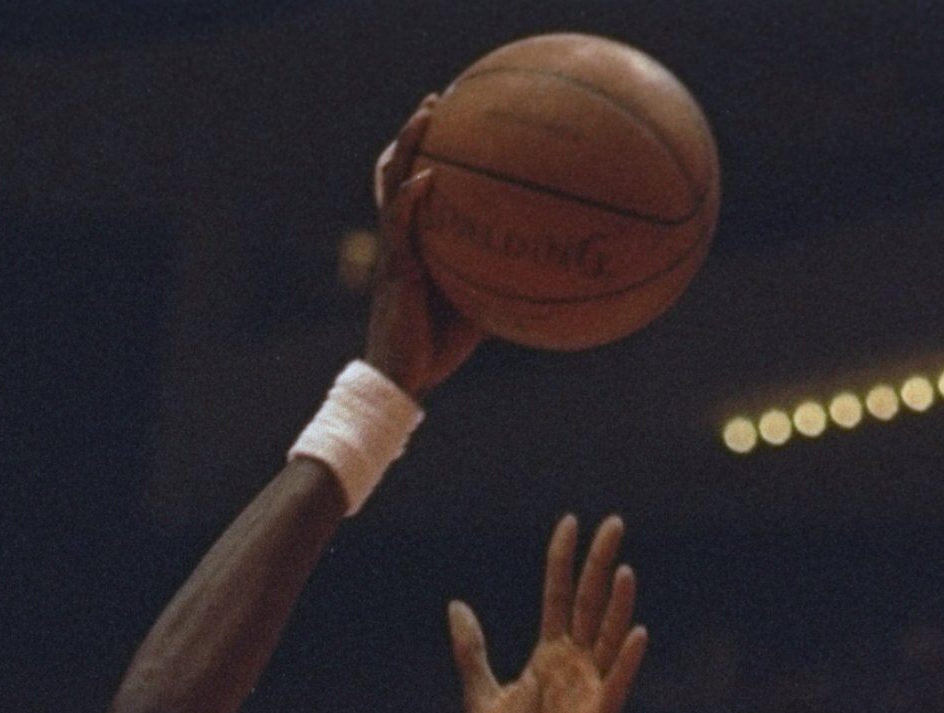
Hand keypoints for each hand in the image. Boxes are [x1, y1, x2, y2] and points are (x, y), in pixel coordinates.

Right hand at [363, 101, 480, 401]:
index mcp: (416, 244)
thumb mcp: (479, 308)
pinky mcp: (394, 269)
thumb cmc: (438, 348)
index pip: (413, 189)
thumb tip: (549, 273)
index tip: (448, 123)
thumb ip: (502, 282)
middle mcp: (401, 240)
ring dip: (407, 147)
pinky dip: (412, 198)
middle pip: (399, 174)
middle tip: (436, 102)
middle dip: (414, 136)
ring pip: (393, 185)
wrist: (403, 379)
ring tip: (427, 115)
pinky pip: (400, 224)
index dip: (424, 156)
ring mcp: (394, 251)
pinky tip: (429, 178)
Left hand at [450, 515, 648, 712]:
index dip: (562, 562)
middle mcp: (574, 668)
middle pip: (590, 606)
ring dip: (618, 605)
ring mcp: (589, 691)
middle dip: (600, 565)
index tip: (569, 524)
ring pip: (608, 637)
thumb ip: (472, 651)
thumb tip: (456, 606)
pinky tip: (637, 633)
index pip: (559, 598)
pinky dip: (627, 661)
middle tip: (613, 522)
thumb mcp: (480, 695)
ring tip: (624, 568)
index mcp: (547, 658)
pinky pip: (616, 685)